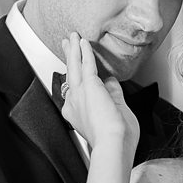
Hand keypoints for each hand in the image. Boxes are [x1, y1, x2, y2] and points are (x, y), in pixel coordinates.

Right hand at [61, 34, 136, 155]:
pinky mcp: (89, 86)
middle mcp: (74, 104)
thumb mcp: (116, 114)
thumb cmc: (116, 139)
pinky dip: (83, 51)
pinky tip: (82, 42)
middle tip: (66, 46)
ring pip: (74, 67)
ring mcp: (79, 95)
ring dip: (73, 51)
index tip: (83, 74)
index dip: (82, 83)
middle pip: (70, 76)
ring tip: (71, 38)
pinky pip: (85, 64)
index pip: (78, 93)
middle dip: (69, 60)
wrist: (113, 145)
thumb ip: (113, 96)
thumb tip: (112, 82)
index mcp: (78, 115)